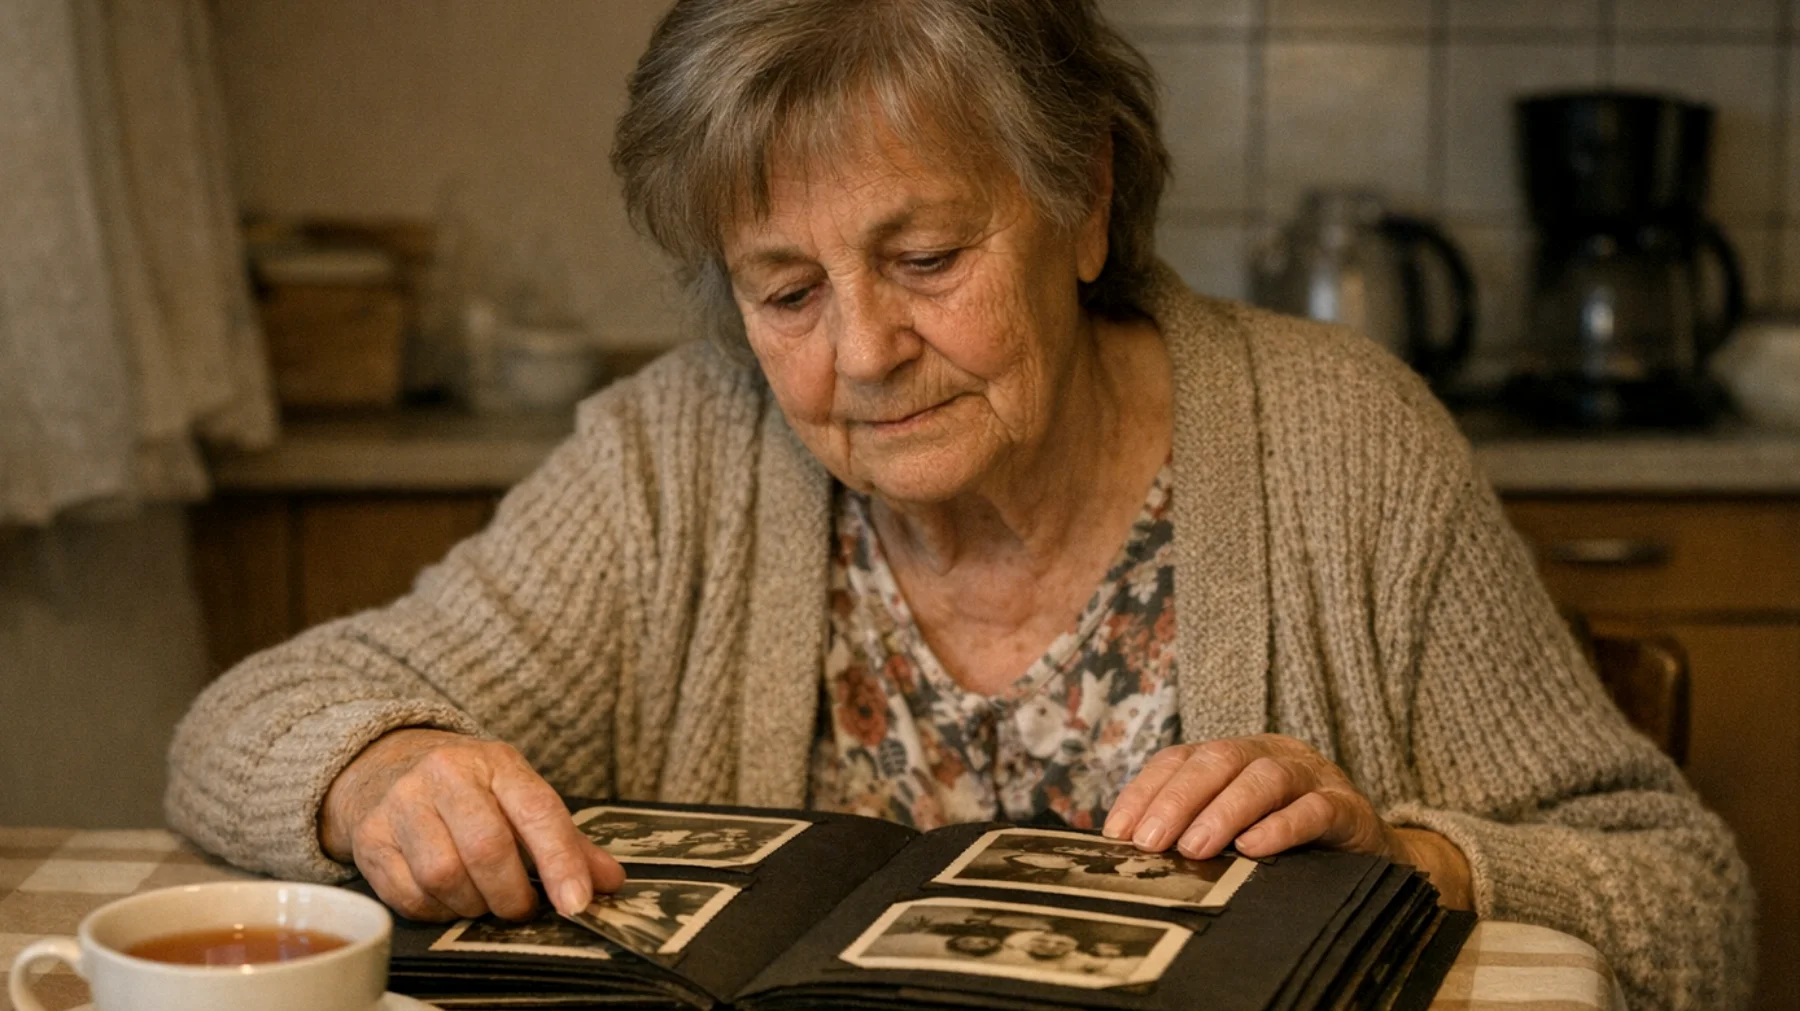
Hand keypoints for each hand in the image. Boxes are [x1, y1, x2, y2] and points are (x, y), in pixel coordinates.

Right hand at [320, 729, 624, 921]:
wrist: (384, 766)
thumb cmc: (466, 789)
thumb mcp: (518, 795)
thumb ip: (565, 840)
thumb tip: (611, 881)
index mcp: (495, 762)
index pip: (537, 810)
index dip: (561, 861)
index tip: (578, 902)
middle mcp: (445, 775)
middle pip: (487, 848)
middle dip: (512, 895)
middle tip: (523, 908)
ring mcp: (401, 804)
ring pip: (444, 876)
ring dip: (473, 904)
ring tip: (482, 899)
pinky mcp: (370, 839)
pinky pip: (409, 896)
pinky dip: (437, 911)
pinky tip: (449, 899)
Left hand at [1103, 735, 1471, 908]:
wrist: (1373, 860)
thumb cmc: (1290, 845)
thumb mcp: (1236, 831)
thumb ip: (1192, 831)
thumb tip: (1130, 852)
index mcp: (1235, 756)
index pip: (1180, 758)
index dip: (1147, 790)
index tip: (1117, 831)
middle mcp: (1270, 755)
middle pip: (1218, 759)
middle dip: (1179, 799)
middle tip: (1152, 841)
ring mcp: (1312, 777)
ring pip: (1264, 777)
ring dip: (1224, 810)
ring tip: (1196, 846)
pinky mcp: (1348, 809)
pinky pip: (1315, 810)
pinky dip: (1283, 827)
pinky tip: (1256, 848)